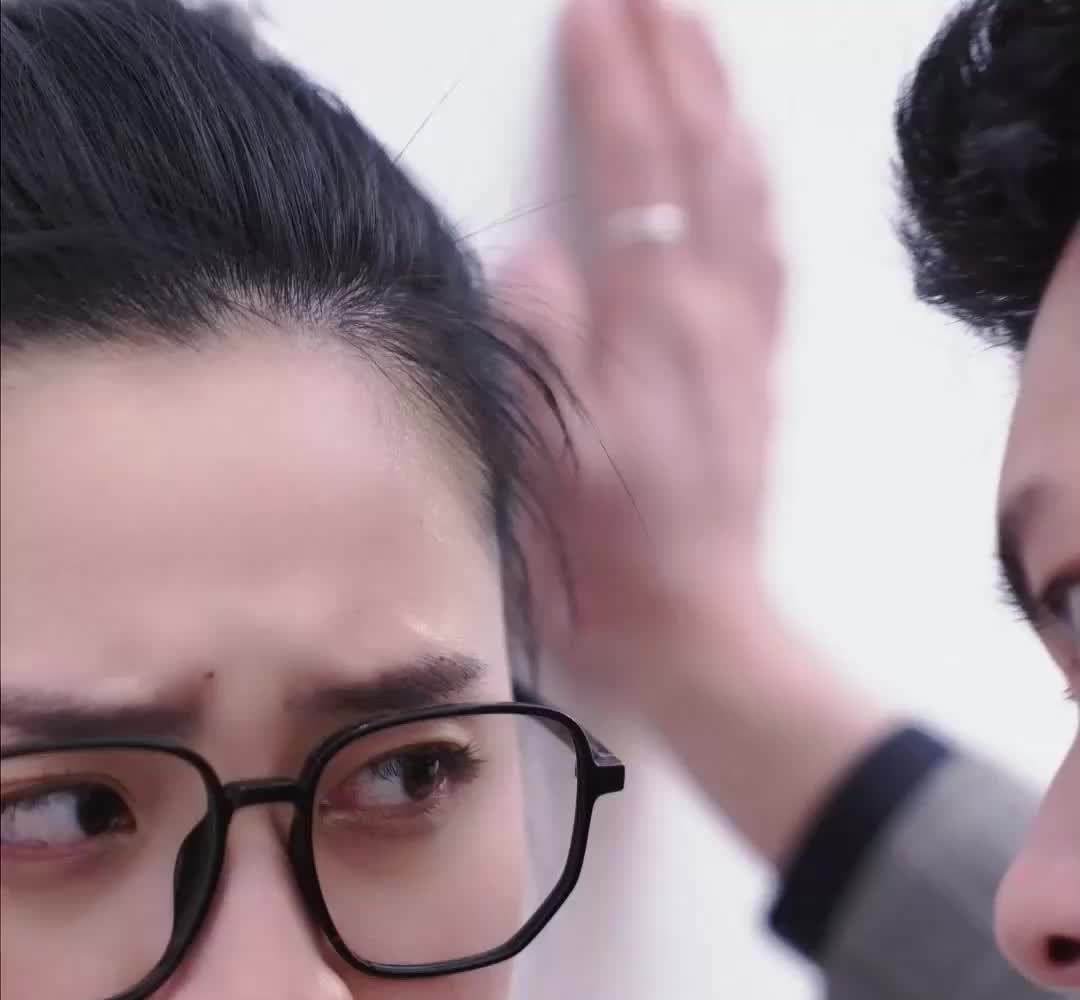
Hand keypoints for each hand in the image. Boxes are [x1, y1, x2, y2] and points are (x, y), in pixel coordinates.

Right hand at [498, 0, 782, 705]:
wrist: (693, 623)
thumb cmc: (611, 553)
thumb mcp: (551, 448)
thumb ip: (545, 336)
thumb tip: (538, 257)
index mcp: (657, 319)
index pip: (637, 168)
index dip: (611, 81)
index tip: (588, 10)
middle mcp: (714, 312)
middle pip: (702, 154)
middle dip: (673, 58)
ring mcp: (744, 338)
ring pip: (746, 190)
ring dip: (721, 103)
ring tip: (697, 39)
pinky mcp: (757, 371)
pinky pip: (769, 248)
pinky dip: (755, 183)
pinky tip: (746, 161)